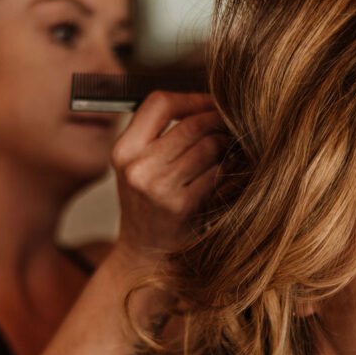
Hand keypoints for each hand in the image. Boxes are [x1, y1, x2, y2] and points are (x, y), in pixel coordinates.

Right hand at [111, 90, 226, 264]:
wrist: (144, 254)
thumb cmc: (147, 205)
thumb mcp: (137, 166)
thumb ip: (158, 134)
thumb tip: (207, 101)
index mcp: (123, 151)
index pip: (159, 103)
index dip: (190, 99)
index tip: (210, 104)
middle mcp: (136, 168)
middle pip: (189, 124)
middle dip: (216, 121)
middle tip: (232, 124)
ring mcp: (158, 188)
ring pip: (206, 147)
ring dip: (225, 144)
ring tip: (230, 148)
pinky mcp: (181, 206)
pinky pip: (215, 174)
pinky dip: (227, 168)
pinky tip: (229, 171)